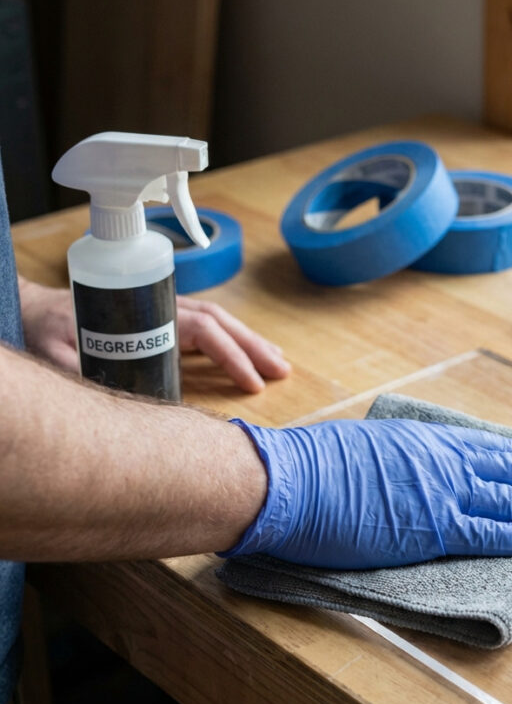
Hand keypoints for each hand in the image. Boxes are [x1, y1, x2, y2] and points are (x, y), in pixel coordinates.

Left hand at [17, 277, 289, 391]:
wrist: (37, 312)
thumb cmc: (48, 330)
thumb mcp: (57, 353)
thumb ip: (81, 370)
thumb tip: (115, 393)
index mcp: (146, 314)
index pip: (202, 330)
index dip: (230, 355)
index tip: (251, 382)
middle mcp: (163, 310)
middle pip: (221, 322)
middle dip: (255, 347)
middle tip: (282, 370)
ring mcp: (166, 315)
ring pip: (219, 322)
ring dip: (251, 342)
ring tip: (278, 362)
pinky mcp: (165, 323)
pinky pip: (208, 328)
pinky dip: (234, 340)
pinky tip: (249, 355)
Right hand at [222, 418, 511, 568]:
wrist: (289, 480)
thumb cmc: (314, 465)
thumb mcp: (368, 445)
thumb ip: (401, 456)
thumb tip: (412, 466)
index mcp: (427, 441)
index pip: (492, 448)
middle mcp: (445, 461)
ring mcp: (442, 493)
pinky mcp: (433, 528)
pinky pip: (491, 532)